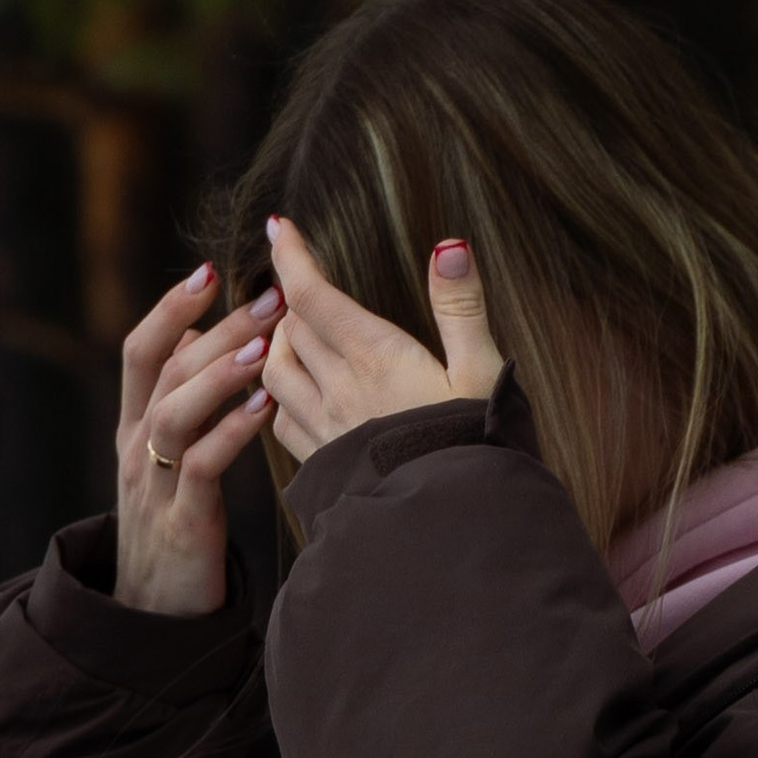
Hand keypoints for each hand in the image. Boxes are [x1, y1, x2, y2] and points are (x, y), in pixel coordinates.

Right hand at [113, 262, 281, 616]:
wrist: (152, 616)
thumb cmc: (173, 526)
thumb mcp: (164, 458)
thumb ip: (177, 398)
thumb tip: (194, 331)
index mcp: (134, 427)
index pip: (140, 351)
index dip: (170, 307)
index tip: (211, 269)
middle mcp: (136, 448)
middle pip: (167, 371)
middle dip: (218, 329)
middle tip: (269, 296)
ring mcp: (154, 484)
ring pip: (175, 412)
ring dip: (220, 374)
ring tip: (264, 345)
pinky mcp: (182, 522)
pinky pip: (201, 468)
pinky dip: (231, 433)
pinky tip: (264, 409)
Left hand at [262, 219, 502, 464]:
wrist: (450, 530)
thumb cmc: (475, 446)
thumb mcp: (483, 371)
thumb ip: (462, 307)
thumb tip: (449, 247)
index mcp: (373, 356)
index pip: (313, 295)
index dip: (292, 257)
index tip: (280, 228)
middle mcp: (337, 388)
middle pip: (288, 328)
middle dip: (288, 299)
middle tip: (300, 282)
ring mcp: (324, 428)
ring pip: (275, 372)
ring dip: (276, 344)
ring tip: (294, 332)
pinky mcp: (322, 462)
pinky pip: (281, 419)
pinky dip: (279, 394)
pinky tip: (297, 393)